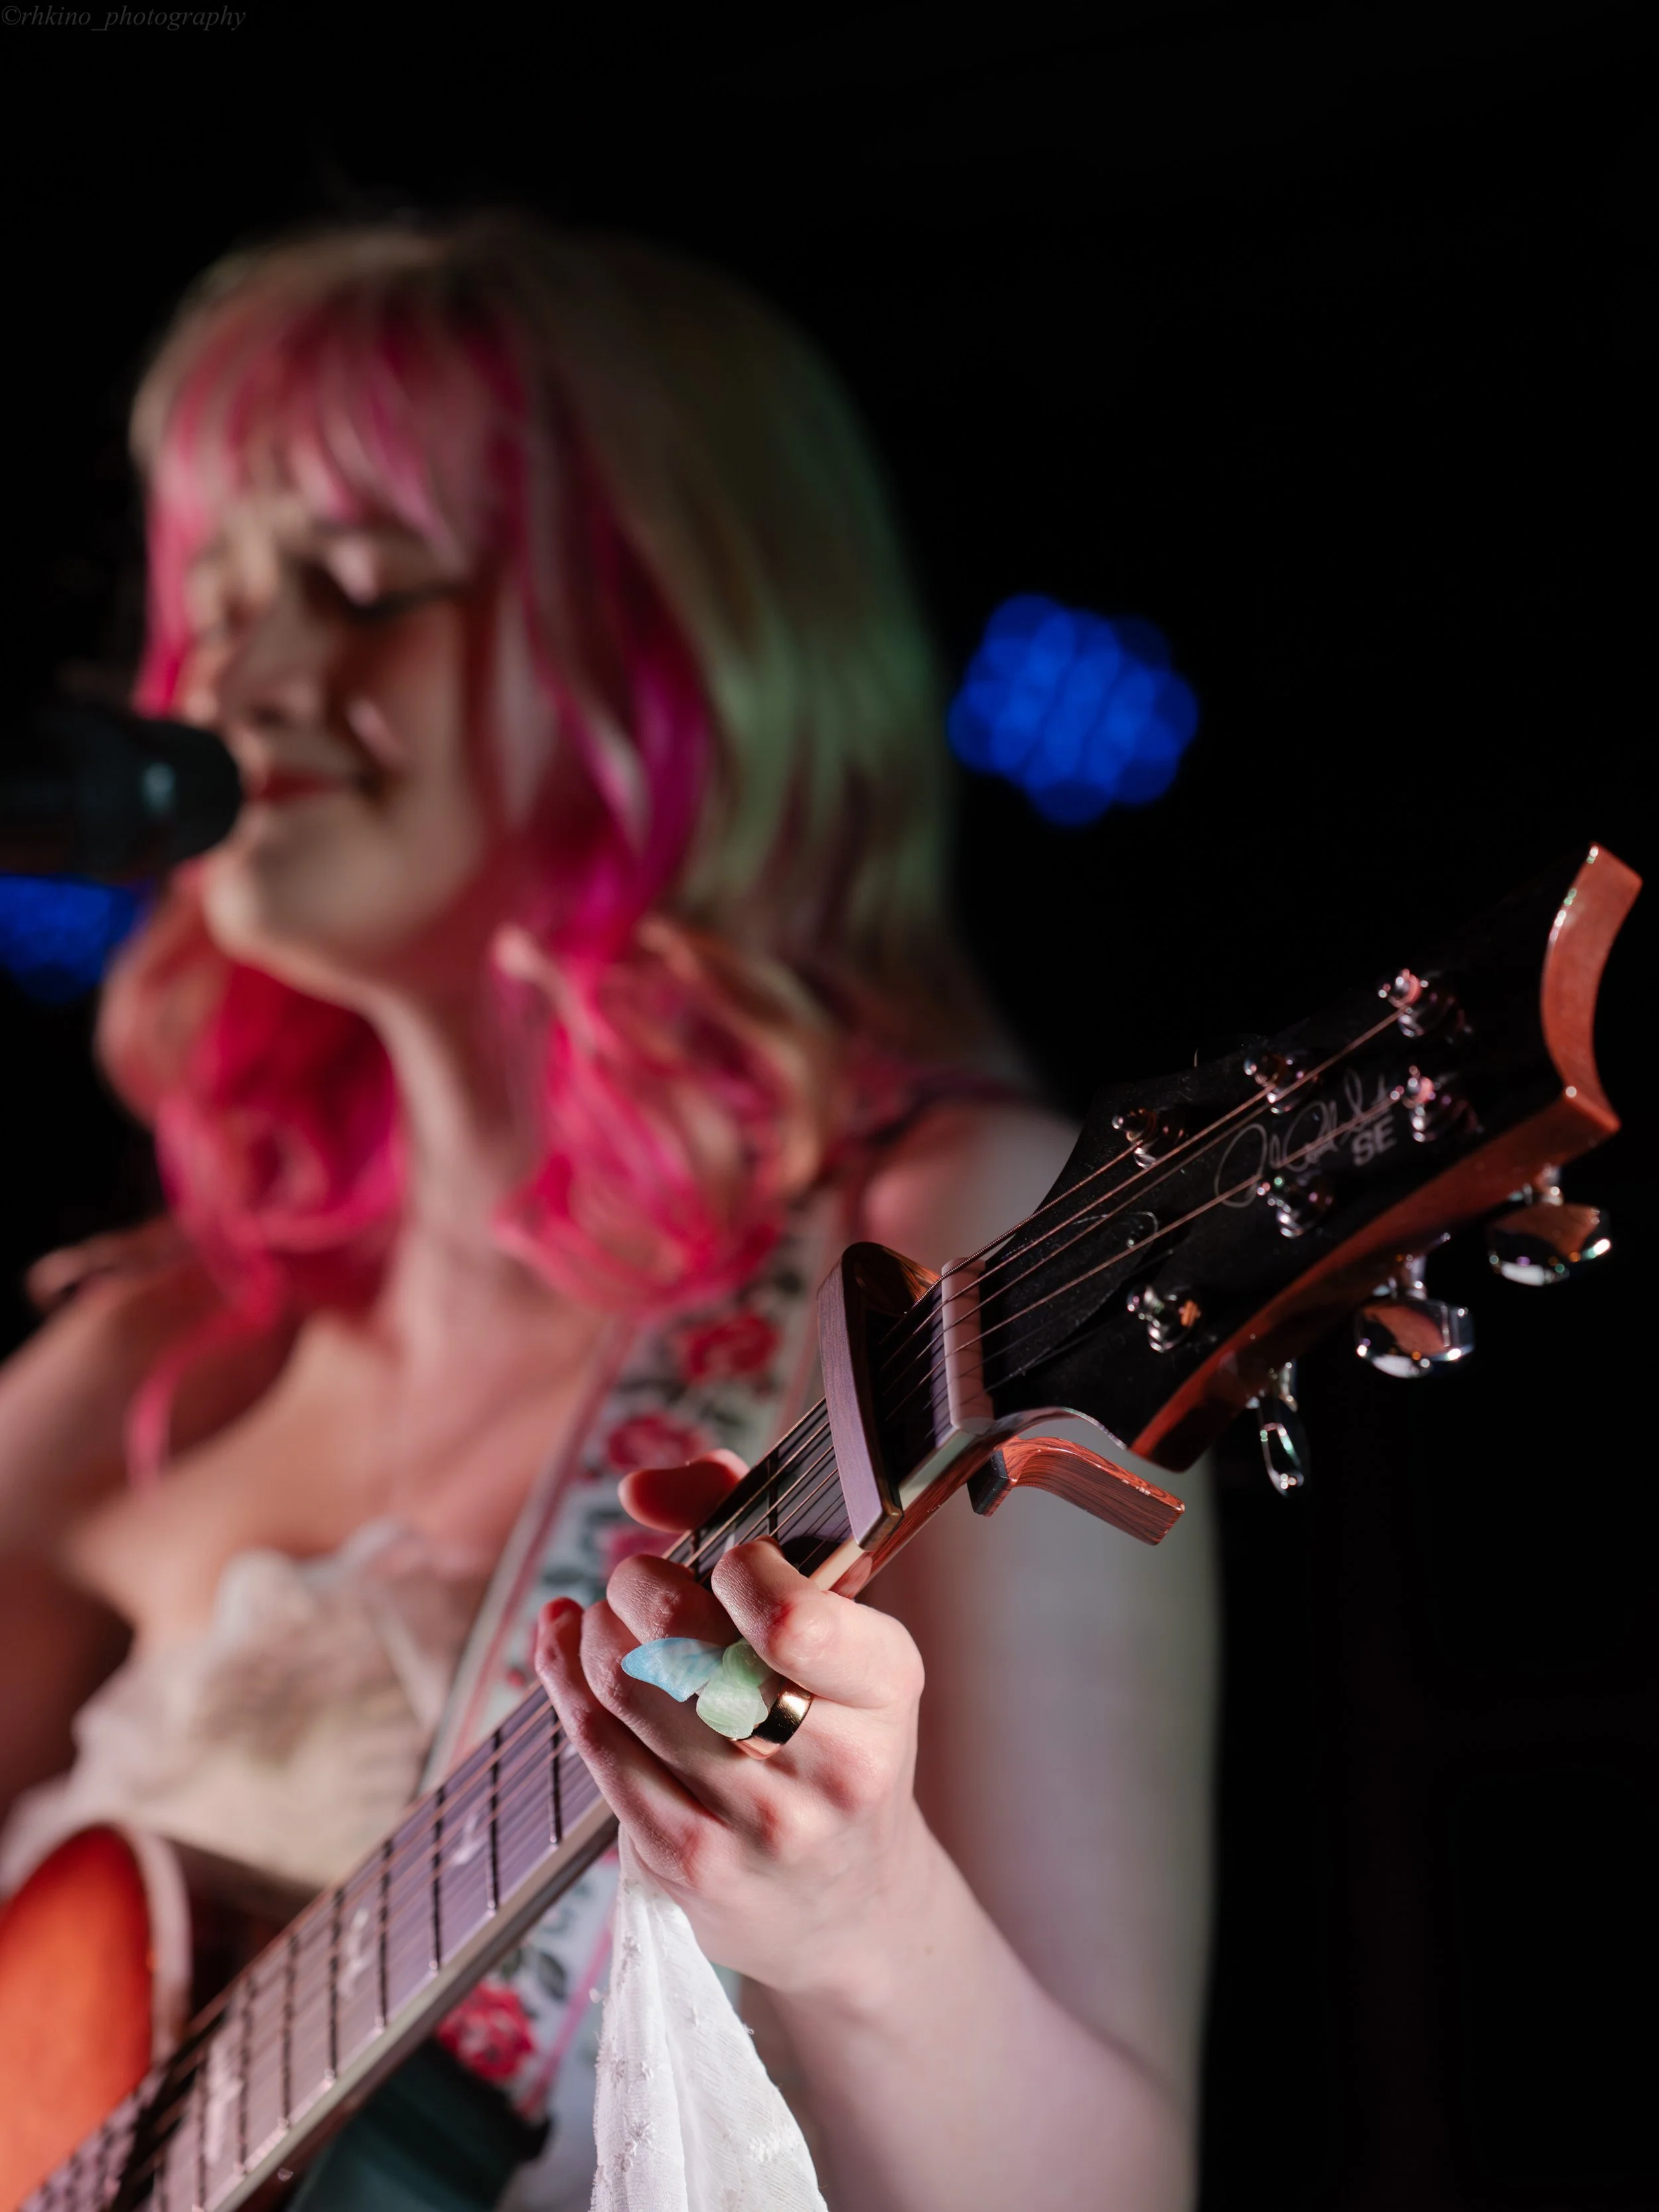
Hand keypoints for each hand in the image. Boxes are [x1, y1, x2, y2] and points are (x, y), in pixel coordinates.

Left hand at [533, 1452, 939, 2002]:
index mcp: (883, 1685)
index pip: (789, 1619)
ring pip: (627, 1692)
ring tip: (611, 1621)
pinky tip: (569, 1650)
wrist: (845, 1904)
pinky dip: (565, 1680)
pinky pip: (597, 1749)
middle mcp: (832, 1764)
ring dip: (597, 1634)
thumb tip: (640, 1487)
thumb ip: (746, 1517)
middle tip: (640, 1578)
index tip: (730, 1561)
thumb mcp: (835, 1624)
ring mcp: (757, 1826)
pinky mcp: (687, 1864)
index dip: (736, 1567)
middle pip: (686, 1647)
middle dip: (640, 1585)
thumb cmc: (829, 1728)